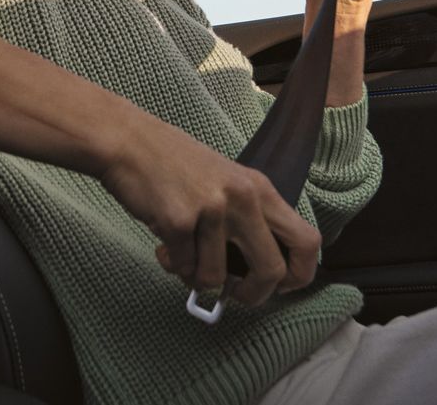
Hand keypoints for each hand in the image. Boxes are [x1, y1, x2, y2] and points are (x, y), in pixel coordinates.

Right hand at [96, 115, 319, 306]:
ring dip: (196, 276)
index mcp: (260, 189)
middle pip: (272, 271)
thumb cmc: (174, 165)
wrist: (129, 141)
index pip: (307, 241)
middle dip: (253, 295)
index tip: (279, 286)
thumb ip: (247, 220)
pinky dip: (172, 263)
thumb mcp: (226, 183)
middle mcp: (243, 198)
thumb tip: (256, 276)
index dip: (299, 274)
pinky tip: (163, 243)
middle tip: (233, 293)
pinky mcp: (179, 220)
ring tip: (183, 253)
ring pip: (215, 277)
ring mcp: (212, 209)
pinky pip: (182, 267)